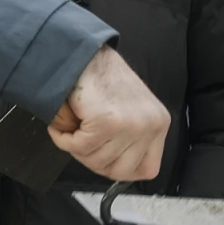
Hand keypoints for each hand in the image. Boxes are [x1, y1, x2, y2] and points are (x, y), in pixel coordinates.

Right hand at [47, 47, 167, 181]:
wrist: (83, 53)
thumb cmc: (100, 79)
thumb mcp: (130, 112)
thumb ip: (130, 140)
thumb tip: (115, 168)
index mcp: (159, 123)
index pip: (148, 169)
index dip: (119, 169)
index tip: (103, 157)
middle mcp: (151, 125)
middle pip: (119, 171)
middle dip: (94, 160)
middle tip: (81, 141)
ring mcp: (132, 125)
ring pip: (97, 161)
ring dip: (77, 148)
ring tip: (74, 127)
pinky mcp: (108, 122)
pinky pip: (79, 148)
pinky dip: (64, 140)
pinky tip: (64, 125)